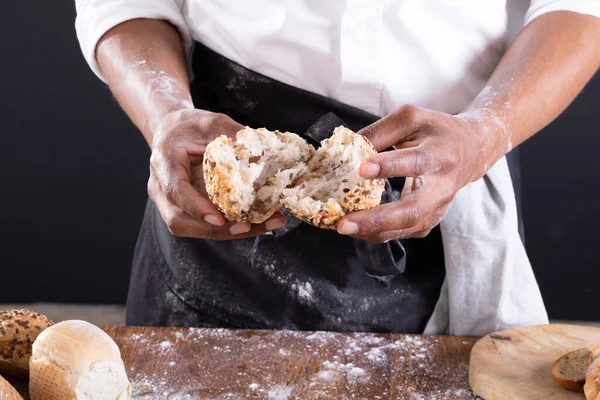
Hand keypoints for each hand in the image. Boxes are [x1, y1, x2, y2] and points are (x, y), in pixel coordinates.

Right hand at [148, 109, 285, 239]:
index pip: (176, 191)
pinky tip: (256, 221)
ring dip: (227, 232)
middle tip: (249, 226)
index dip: (196, 208)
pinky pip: (203, 224)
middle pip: (181, 220)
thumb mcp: (213, 122)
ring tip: (262, 225)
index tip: (219, 219)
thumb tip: (270, 150)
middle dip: (217, 230)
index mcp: (164, 162)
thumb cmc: (189, 125)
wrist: (171, 130)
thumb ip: (236, 135)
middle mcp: (162, 188)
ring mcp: (171, 202)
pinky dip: (229, 226)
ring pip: (192, 227)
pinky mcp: (186, 209)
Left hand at [337, 104, 497, 242]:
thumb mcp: (411, 118)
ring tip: (342, 226)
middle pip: (412, 211)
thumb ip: (380, 131)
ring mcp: (437, 209)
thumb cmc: (437, 132)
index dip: (389, 166)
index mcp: (442, 154)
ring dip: (371, 231)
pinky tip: (354, 228)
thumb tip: (347, 148)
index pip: (417, 162)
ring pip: (405, 228)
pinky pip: (401, 233)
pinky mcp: (428, 222)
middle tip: (344, 222)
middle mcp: (442, 187)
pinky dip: (375, 233)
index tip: (361, 169)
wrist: (471, 151)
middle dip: (376, 219)